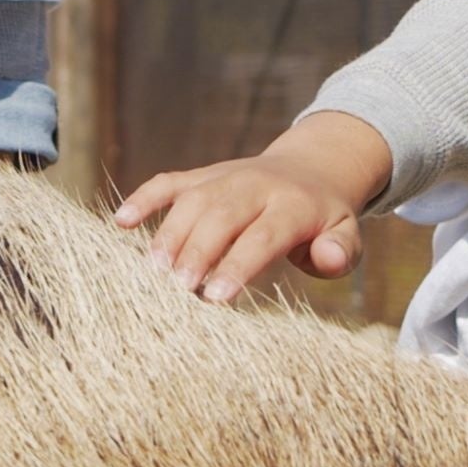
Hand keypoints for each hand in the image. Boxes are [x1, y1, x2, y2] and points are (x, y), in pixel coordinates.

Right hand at [112, 113, 391, 303]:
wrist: (310, 169)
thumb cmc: (324, 218)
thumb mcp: (346, 234)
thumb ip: (339, 251)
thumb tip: (324, 258)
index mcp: (291, 205)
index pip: (261, 236)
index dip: (237, 265)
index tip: (214, 297)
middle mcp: (253, 186)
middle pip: (220, 215)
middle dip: (197, 251)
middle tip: (178, 289)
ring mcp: (223, 177)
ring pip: (191, 200)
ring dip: (169, 233)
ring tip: (152, 272)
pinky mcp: (201, 176)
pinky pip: (169, 182)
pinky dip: (144, 198)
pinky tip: (122, 223)